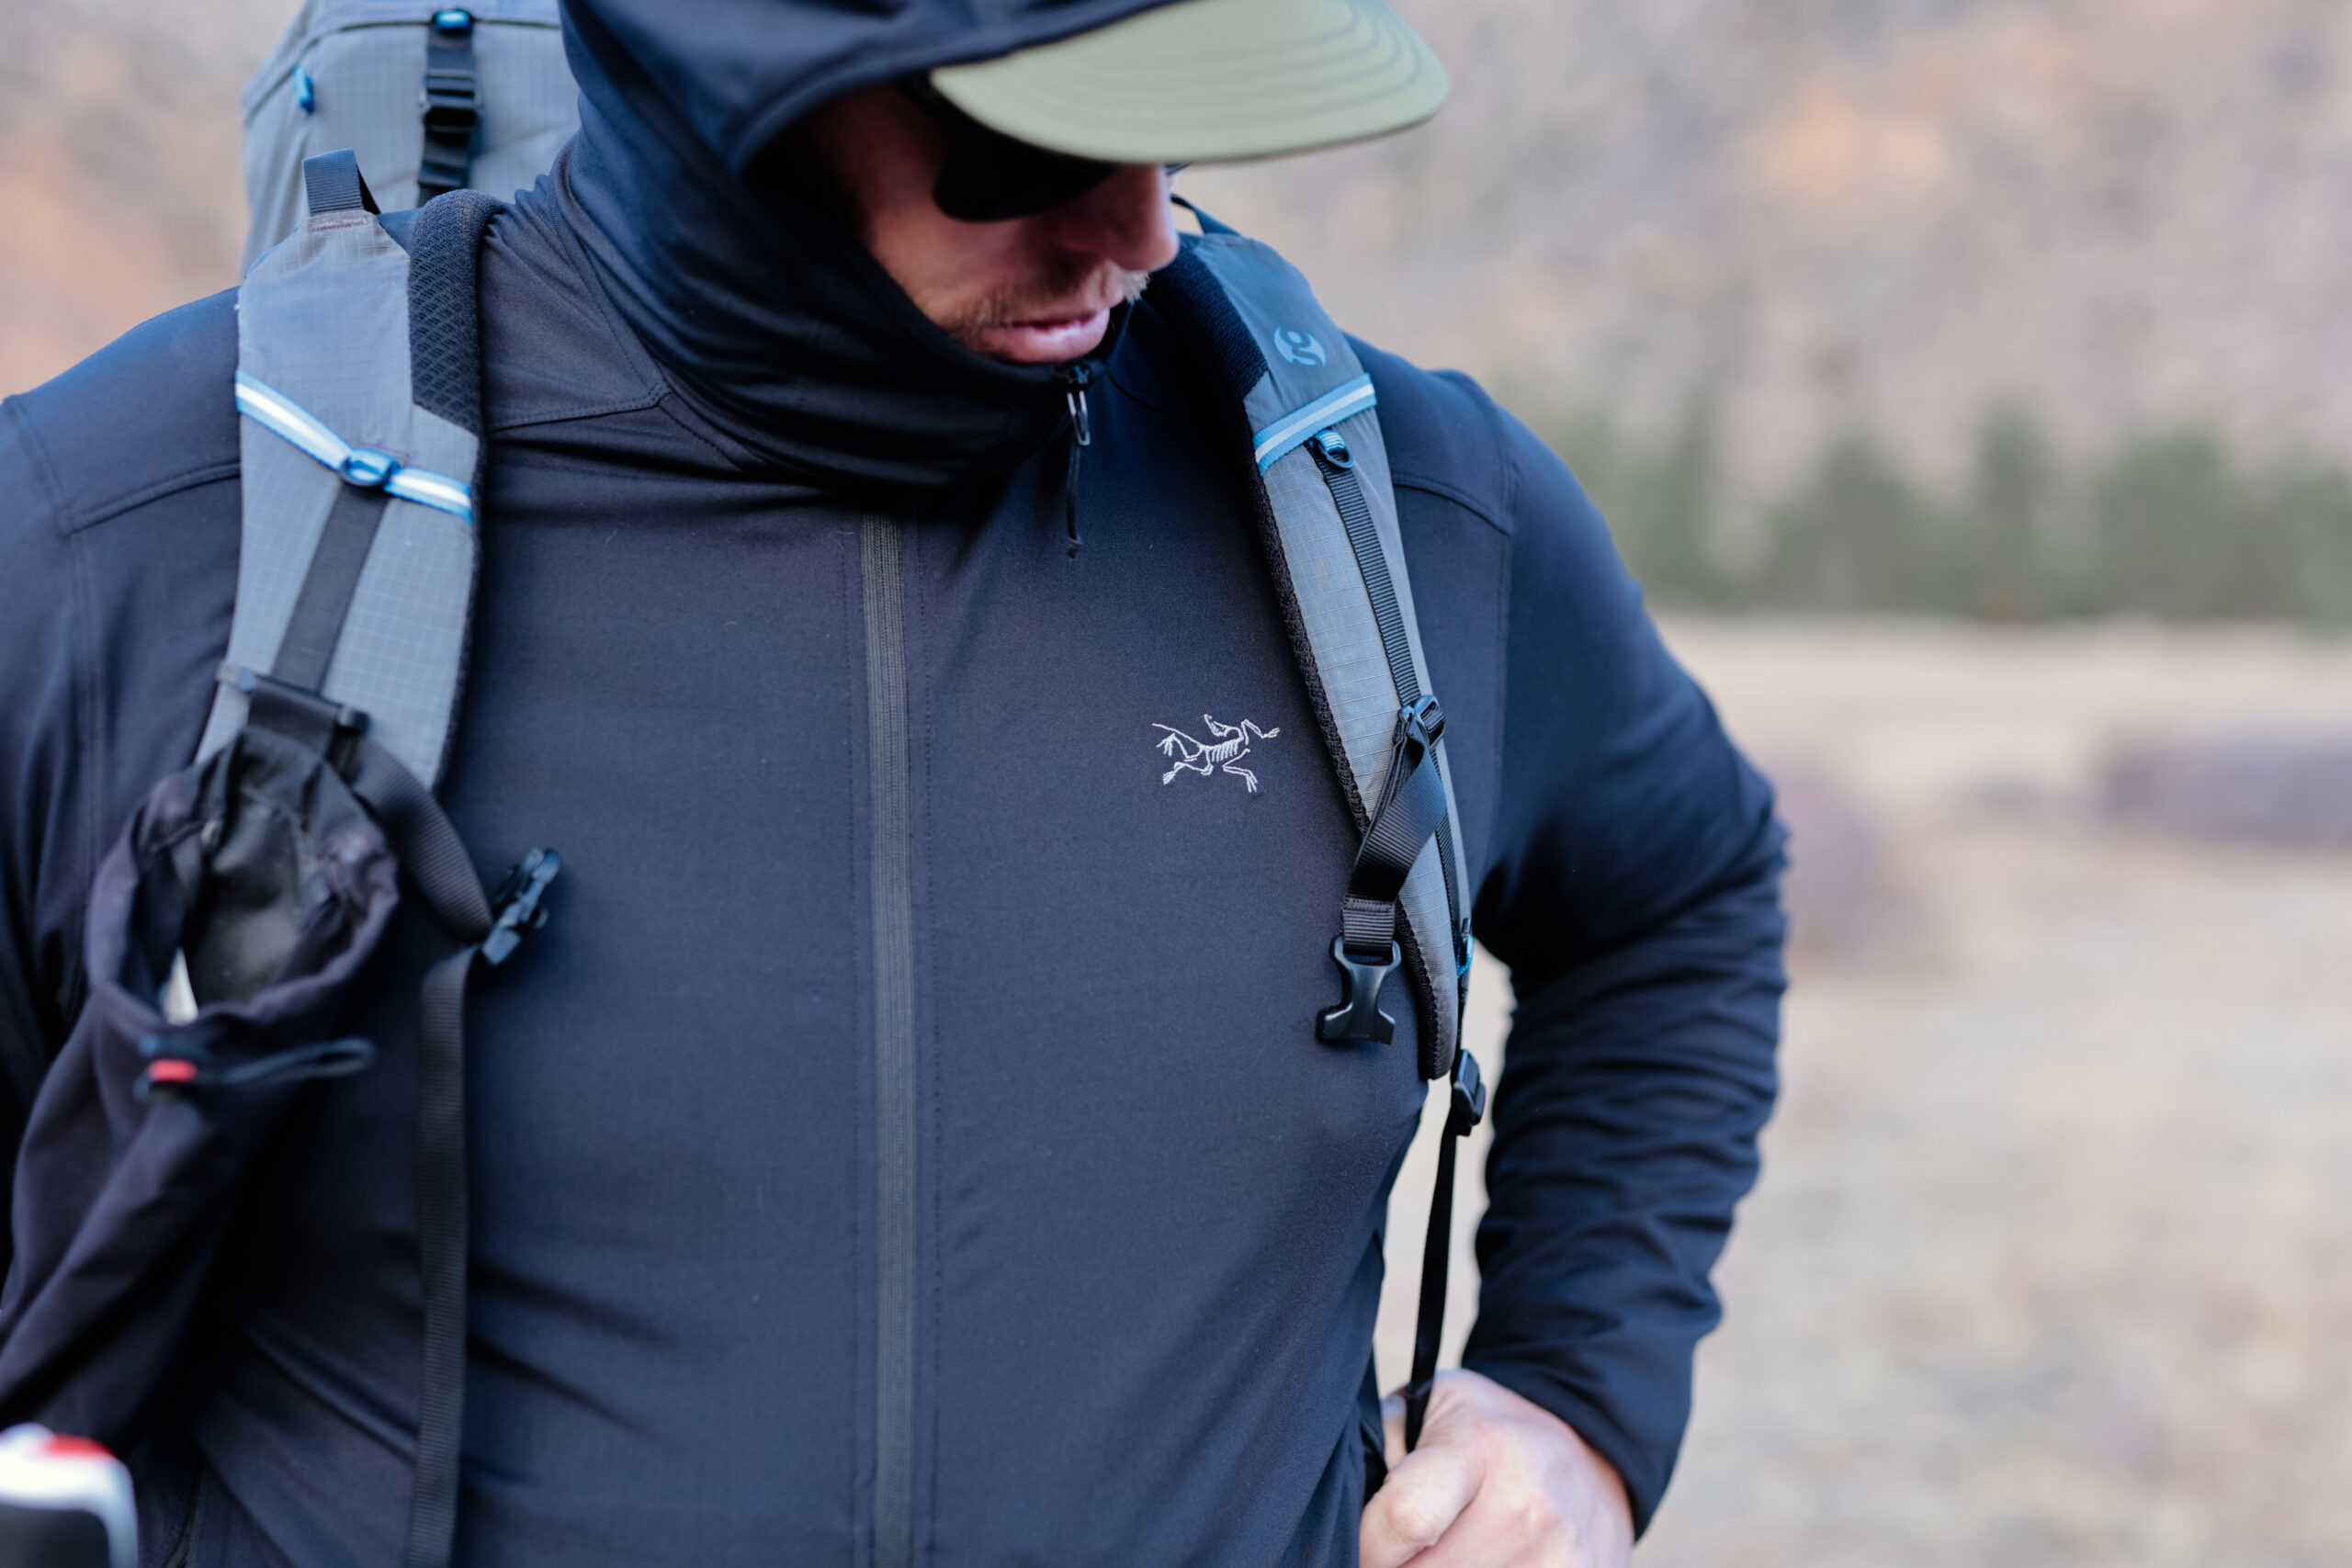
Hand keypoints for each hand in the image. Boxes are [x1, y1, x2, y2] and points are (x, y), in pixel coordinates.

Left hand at [1359, 1369, 1632, 1567]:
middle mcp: (1526, 1505)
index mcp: (1479, 1447)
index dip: (1368, 1543)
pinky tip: (1479, 1563)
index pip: (1405, 1518)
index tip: (1365, 1543)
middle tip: (1402, 1551)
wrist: (1589, 1459)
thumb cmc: (1489, 1434)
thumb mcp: (1432, 1409)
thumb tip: (1345, 1509)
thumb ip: (1383, 1447)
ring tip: (1442, 1552)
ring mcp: (1559, 1556)